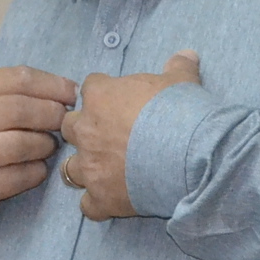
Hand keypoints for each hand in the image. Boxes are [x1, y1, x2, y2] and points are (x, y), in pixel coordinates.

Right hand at [0, 66, 78, 228]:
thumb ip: (2, 95)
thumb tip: (58, 90)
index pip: (17, 79)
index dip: (52, 84)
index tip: (70, 92)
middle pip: (23, 109)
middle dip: (54, 114)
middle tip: (65, 121)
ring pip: (24, 144)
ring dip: (46, 145)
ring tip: (48, 146)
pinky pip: (20, 177)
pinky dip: (37, 172)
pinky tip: (36, 169)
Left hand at [58, 51, 200, 220]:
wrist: (191, 154)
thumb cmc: (180, 111)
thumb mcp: (183, 81)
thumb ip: (178, 66)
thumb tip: (188, 53)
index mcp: (100, 96)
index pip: (90, 87)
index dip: (103, 94)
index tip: (118, 101)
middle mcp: (87, 130)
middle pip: (69, 126)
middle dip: (85, 130)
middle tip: (110, 135)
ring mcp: (91, 167)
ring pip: (70, 168)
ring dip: (85, 168)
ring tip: (106, 170)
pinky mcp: (101, 198)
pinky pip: (88, 206)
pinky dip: (97, 204)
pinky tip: (112, 200)